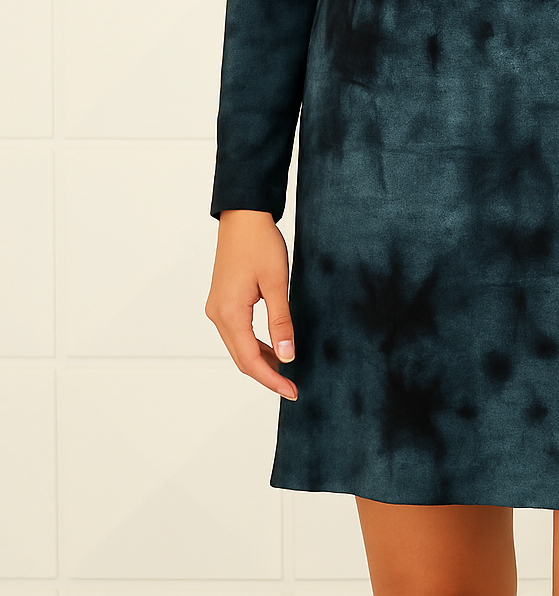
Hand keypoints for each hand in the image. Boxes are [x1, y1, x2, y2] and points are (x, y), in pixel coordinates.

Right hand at [205, 209, 298, 399]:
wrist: (243, 216)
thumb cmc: (260, 244)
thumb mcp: (276, 283)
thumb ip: (281, 322)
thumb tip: (287, 356)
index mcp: (229, 313)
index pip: (250, 360)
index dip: (271, 380)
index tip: (292, 391)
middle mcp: (217, 314)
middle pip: (241, 358)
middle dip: (266, 375)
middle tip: (292, 387)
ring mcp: (217, 308)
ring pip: (238, 347)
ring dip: (260, 360)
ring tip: (285, 371)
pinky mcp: (222, 301)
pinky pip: (236, 332)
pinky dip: (253, 344)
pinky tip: (271, 347)